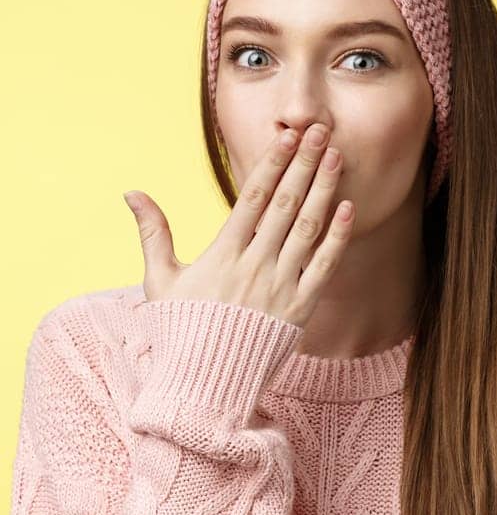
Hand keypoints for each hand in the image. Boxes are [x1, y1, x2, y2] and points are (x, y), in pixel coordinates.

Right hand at [123, 123, 354, 327]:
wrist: (204, 382)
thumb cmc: (181, 329)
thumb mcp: (159, 281)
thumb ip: (153, 233)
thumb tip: (131, 192)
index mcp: (221, 254)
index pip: (251, 198)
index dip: (271, 164)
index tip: (286, 136)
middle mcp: (253, 265)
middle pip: (284, 205)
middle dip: (302, 164)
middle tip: (320, 131)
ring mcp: (280, 286)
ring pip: (308, 228)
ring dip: (324, 189)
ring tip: (336, 157)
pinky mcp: (301, 308)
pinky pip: (324, 266)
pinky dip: (337, 237)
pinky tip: (347, 208)